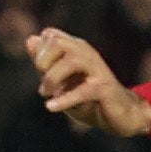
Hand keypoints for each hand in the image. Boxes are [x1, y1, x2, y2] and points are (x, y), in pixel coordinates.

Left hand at [26, 29, 150, 135]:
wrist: (120, 116)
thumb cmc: (88, 98)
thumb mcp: (61, 81)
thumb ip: (45, 63)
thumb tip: (30, 39)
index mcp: (76, 49)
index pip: (50, 35)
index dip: (39, 52)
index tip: (41, 73)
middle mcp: (87, 54)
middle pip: (58, 41)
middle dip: (43, 61)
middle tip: (43, 84)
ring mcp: (97, 69)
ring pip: (72, 61)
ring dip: (52, 79)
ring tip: (46, 95)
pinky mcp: (105, 88)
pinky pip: (83, 90)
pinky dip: (64, 99)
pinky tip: (51, 107)